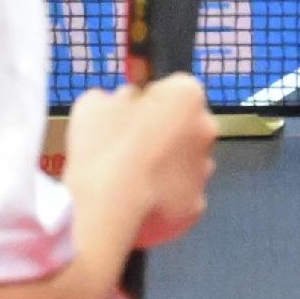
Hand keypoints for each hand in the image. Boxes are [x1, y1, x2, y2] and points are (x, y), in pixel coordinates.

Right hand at [64, 73, 214, 249]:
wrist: (109, 211)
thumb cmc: (103, 148)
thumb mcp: (92, 105)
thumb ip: (116, 97)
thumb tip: (125, 103)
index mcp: (187, 95)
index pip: (172, 88)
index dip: (147, 100)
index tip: (127, 116)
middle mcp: (207, 128)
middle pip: (183, 124)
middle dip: (161, 131)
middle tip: (127, 146)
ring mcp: (205, 169)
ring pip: (184, 159)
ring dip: (165, 163)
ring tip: (130, 177)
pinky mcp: (197, 204)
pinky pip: (181, 192)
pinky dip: (165, 195)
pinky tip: (140, 200)